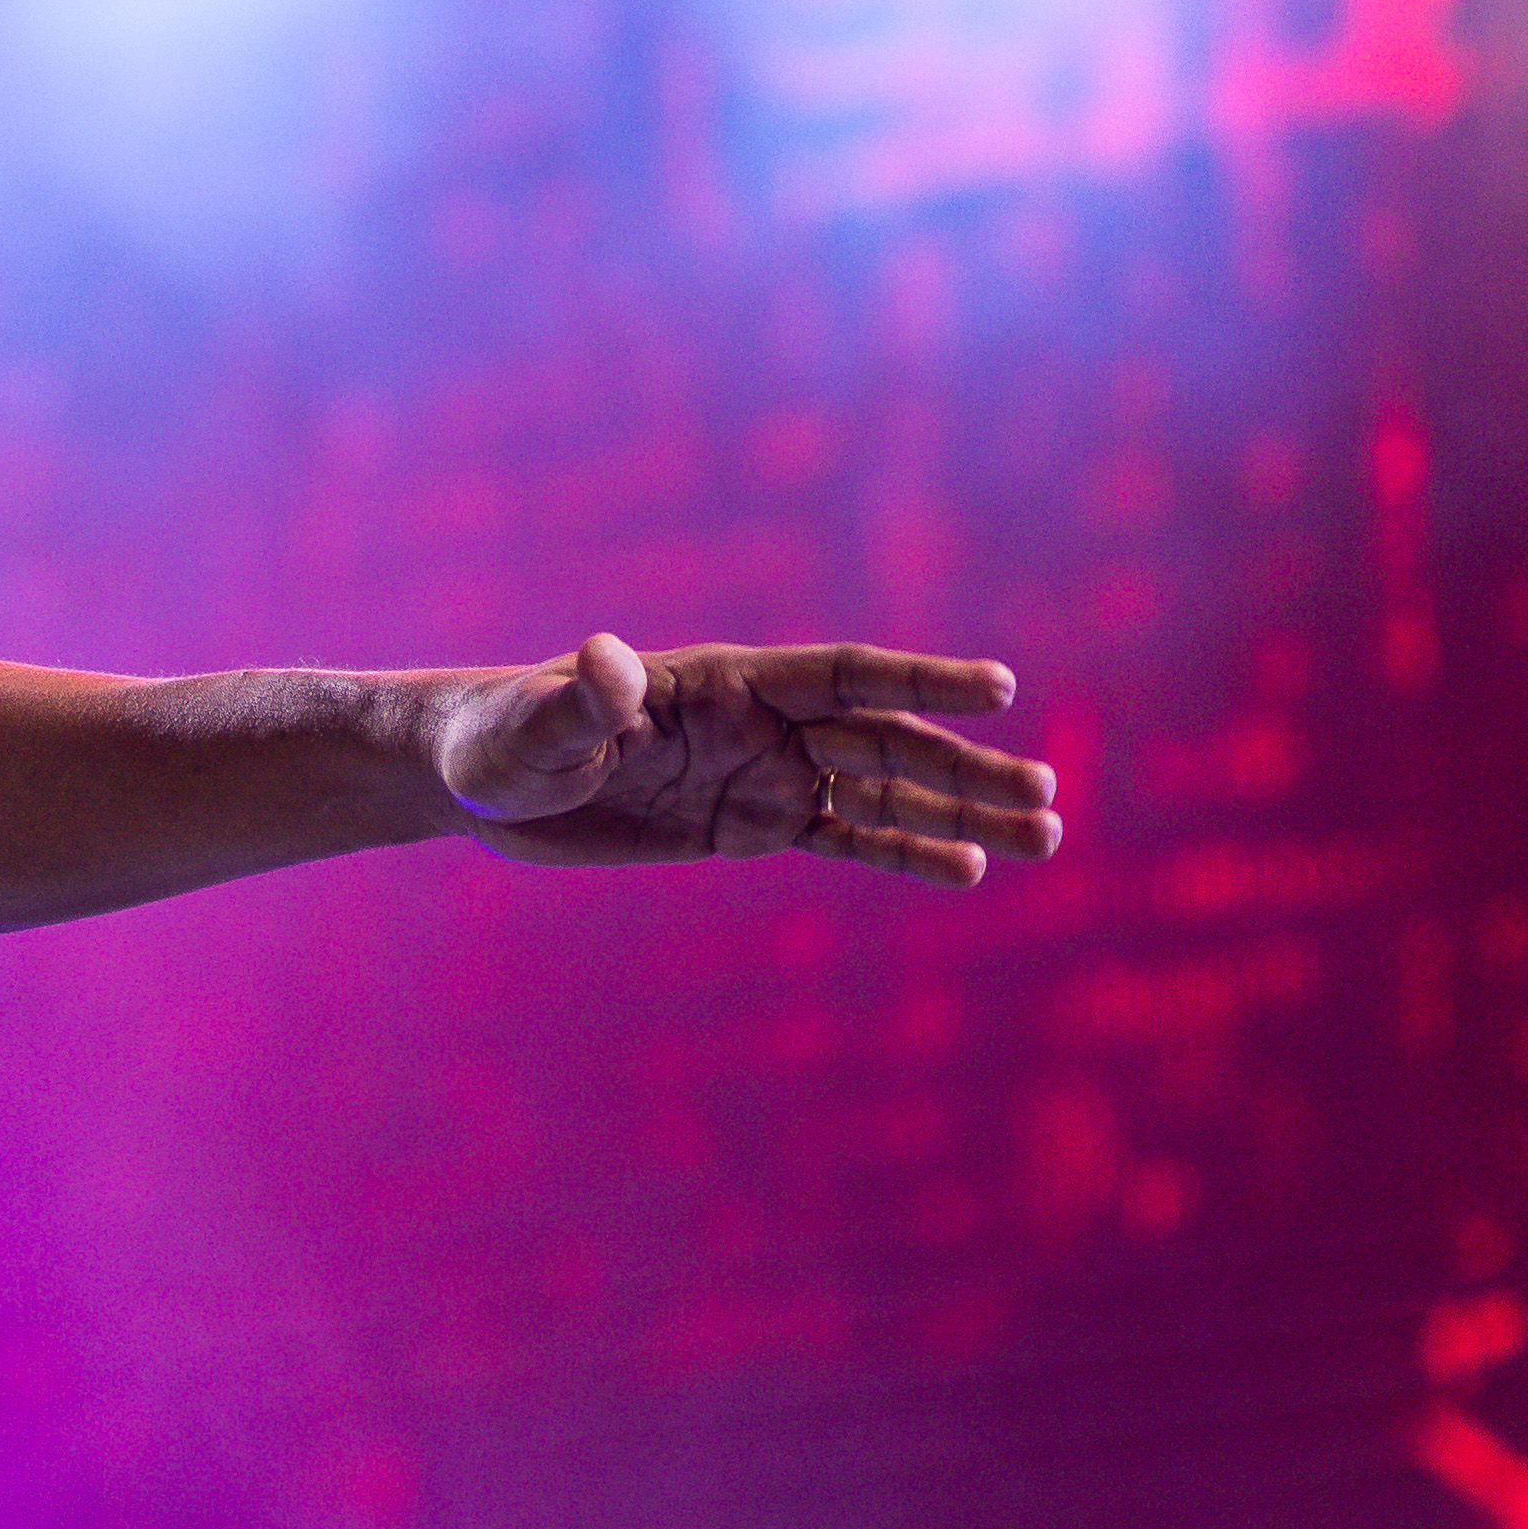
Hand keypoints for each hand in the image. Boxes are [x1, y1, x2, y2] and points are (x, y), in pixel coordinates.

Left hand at [427, 638, 1061, 883]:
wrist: (479, 782)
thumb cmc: (501, 740)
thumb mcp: (537, 728)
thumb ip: (583, 699)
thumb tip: (608, 658)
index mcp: (725, 683)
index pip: (842, 676)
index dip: (920, 681)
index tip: (1001, 689)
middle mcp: (758, 723)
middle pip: (884, 741)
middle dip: (966, 769)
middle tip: (1048, 796)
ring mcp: (760, 773)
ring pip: (880, 791)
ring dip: (959, 813)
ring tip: (1044, 837)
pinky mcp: (745, 825)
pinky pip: (839, 837)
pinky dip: (903, 852)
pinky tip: (966, 870)